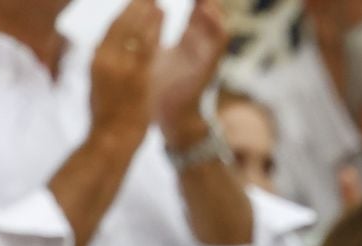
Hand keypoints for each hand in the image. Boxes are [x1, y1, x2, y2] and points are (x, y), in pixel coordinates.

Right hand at [90, 0, 161, 146]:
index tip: (134, 0)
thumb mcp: (98, 83)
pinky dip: (154, 28)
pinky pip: (147, 46)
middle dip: (137, 5)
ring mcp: (122, 68)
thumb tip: (108, 44)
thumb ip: (105, 62)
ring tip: (157, 1)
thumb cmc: (105, 115)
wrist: (110, 140)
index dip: (124, 10)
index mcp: (96, 60)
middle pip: (123, 23)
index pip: (111, 27)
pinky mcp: (137, 77)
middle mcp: (107, 59)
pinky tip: (161, 16)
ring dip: (147, 12)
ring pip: (136, 30)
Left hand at [155, 0, 228, 149]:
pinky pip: (216, 47)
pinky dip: (216, 28)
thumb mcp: (153, 54)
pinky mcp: (206, 70)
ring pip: (217, 28)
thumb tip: (145, 10)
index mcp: (188, 44)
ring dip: (213, 10)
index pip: (196, 14)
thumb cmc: (157, 88)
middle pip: (209, 17)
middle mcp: (200, 49)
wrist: (162, 118)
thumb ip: (152, 33)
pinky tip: (209, 13)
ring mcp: (205, 59)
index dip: (196, 0)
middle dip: (205, 1)